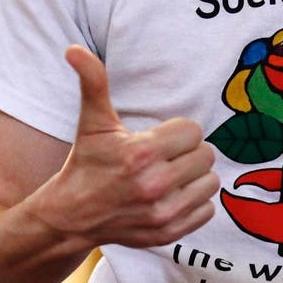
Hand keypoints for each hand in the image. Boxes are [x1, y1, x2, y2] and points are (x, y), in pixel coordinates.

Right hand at [39, 45, 219, 247]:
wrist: (72, 216)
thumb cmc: (87, 164)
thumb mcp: (92, 122)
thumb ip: (93, 82)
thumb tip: (74, 49)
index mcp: (141, 153)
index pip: (193, 132)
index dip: (178, 132)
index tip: (159, 139)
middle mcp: (154, 185)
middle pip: (206, 156)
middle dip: (188, 153)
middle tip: (166, 157)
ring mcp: (163, 213)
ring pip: (210, 183)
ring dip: (195, 177)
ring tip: (171, 176)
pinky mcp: (169, 233)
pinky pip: (207, 210)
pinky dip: (195, 202)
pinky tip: (173, 196)